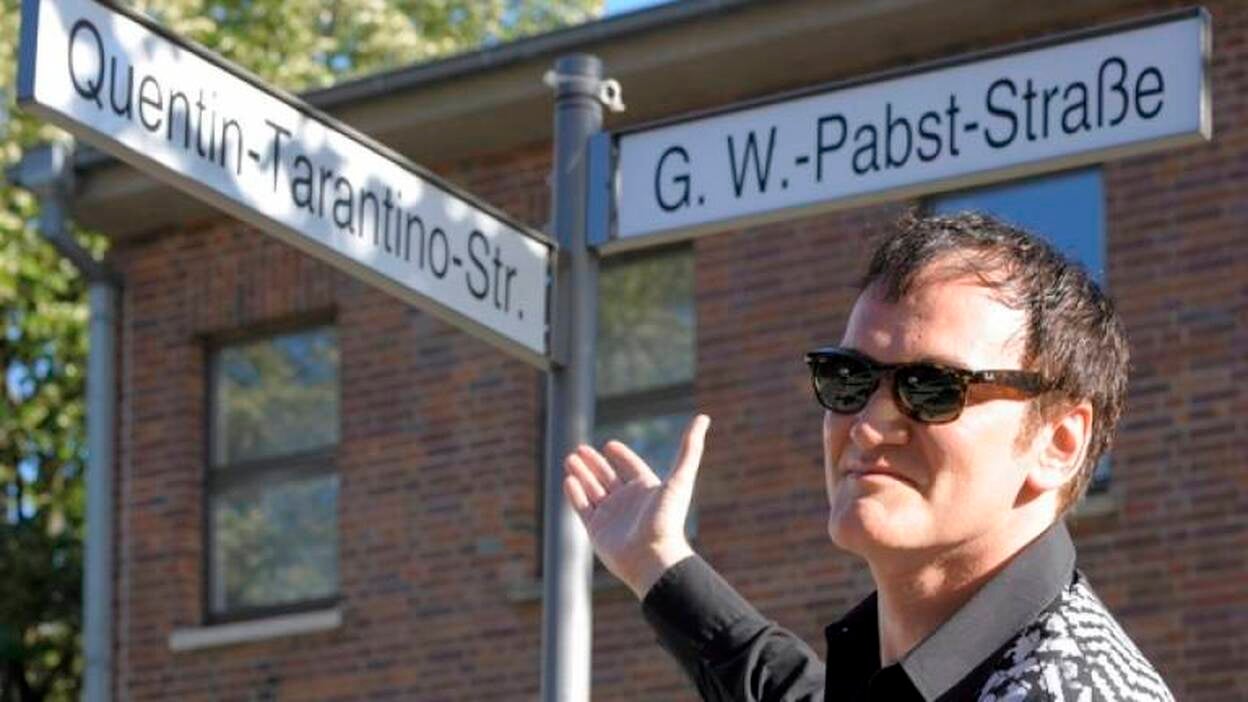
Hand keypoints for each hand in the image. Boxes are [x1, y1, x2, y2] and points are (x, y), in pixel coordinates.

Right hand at [563, 415, 710, 597]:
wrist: (652, 557)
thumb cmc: (667, 518)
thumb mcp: (680, 478)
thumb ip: (690, 448)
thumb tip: (704, 417)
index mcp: (646, 489)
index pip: (631, 467)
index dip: (621, 456)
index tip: (609, 444)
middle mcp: (628, 502)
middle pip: (608, 477)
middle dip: (594, 463)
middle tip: (580, 448)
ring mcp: (611, 516)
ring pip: (592, 490)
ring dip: (582, 474)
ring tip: (570, 459)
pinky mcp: (596, 530)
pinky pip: (582, 507)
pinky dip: (574, 493)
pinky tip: (568, 479)